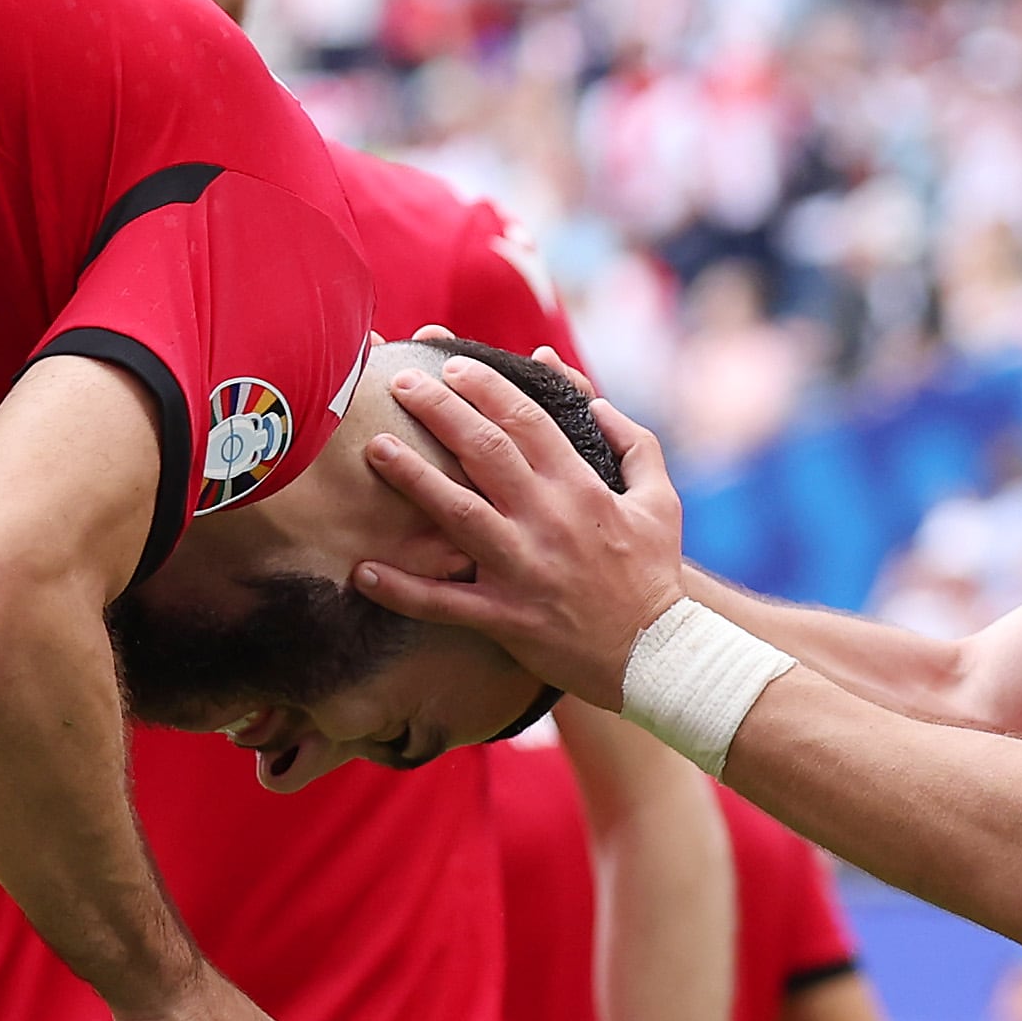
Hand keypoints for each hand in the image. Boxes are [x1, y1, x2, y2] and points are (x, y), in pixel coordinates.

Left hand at [353, 357, 691, 707]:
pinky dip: (402, 590)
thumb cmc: (653, 572)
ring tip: (375, 449)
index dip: (486, 388)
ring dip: (413, 480)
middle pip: (486, 452)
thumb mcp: (659, 500)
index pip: (528, 421)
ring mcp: (523, 569)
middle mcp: (548, 520)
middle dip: (440, 411)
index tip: (452, 365)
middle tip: (401, 384)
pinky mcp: (505, 616)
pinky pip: (444, 603)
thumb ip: (633, 443)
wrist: (657, 654)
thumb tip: (595, 402)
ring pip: (458, 515)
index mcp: (581, 487)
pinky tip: (363, 571)